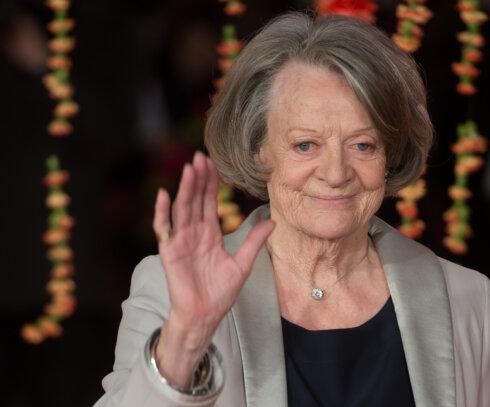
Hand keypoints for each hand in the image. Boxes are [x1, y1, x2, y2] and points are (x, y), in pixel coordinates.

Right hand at [152, 151, 274, 386]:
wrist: (205, 315)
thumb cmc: (220, 293)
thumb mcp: (242, 264)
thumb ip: (254, 242)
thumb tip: (272, 221)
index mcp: (210, 234)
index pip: (209, 202)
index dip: (211, 183)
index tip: (213, 164)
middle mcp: (193, 233)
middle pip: (195, 200)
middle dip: (197, 179)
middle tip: (200, 156)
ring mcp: (180, 241)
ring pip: (182, 209)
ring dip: (184, 189)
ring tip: (188, 169)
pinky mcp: (170, 252)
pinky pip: (164, 229)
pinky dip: (162, 212)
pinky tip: (164, 195)